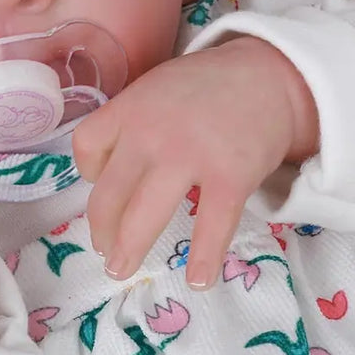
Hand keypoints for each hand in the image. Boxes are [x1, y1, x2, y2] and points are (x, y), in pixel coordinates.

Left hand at [73, 36, 318, 289]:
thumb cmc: (207, 87)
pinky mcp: (230, 177)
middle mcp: (151, 133)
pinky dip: (203, 259)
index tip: (101, 185)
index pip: (86, 145)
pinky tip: (199, 279)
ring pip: (143, 217)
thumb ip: (131, 121)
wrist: (268, 75)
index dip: (88, 172)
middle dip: (102, 230)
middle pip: (109, 195)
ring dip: (128, 250)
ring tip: (120, 270)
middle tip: (104, 250)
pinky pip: (210, 227)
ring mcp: (190, 156)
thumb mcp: (156, 87)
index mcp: (130, 107)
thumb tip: (109, 169)